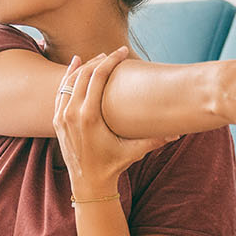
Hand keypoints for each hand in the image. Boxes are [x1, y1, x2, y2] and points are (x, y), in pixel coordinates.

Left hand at [53, 47, 182, 195]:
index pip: (98, 77)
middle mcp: (72, 114)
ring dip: (84, 66)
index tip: (123, 52)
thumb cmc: (112, 166)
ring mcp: (61, 116)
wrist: (88, 184)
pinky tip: (75, 65)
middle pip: (84, 75)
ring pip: (70, 81)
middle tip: (114, 54)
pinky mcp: (57, 120)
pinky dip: (68, 77)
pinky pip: (60, 91)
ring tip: (98, 57)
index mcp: (89, 117)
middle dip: (99, 61)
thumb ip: (155, 140)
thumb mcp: (134, 152)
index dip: (111, 61)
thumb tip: (179, 132)